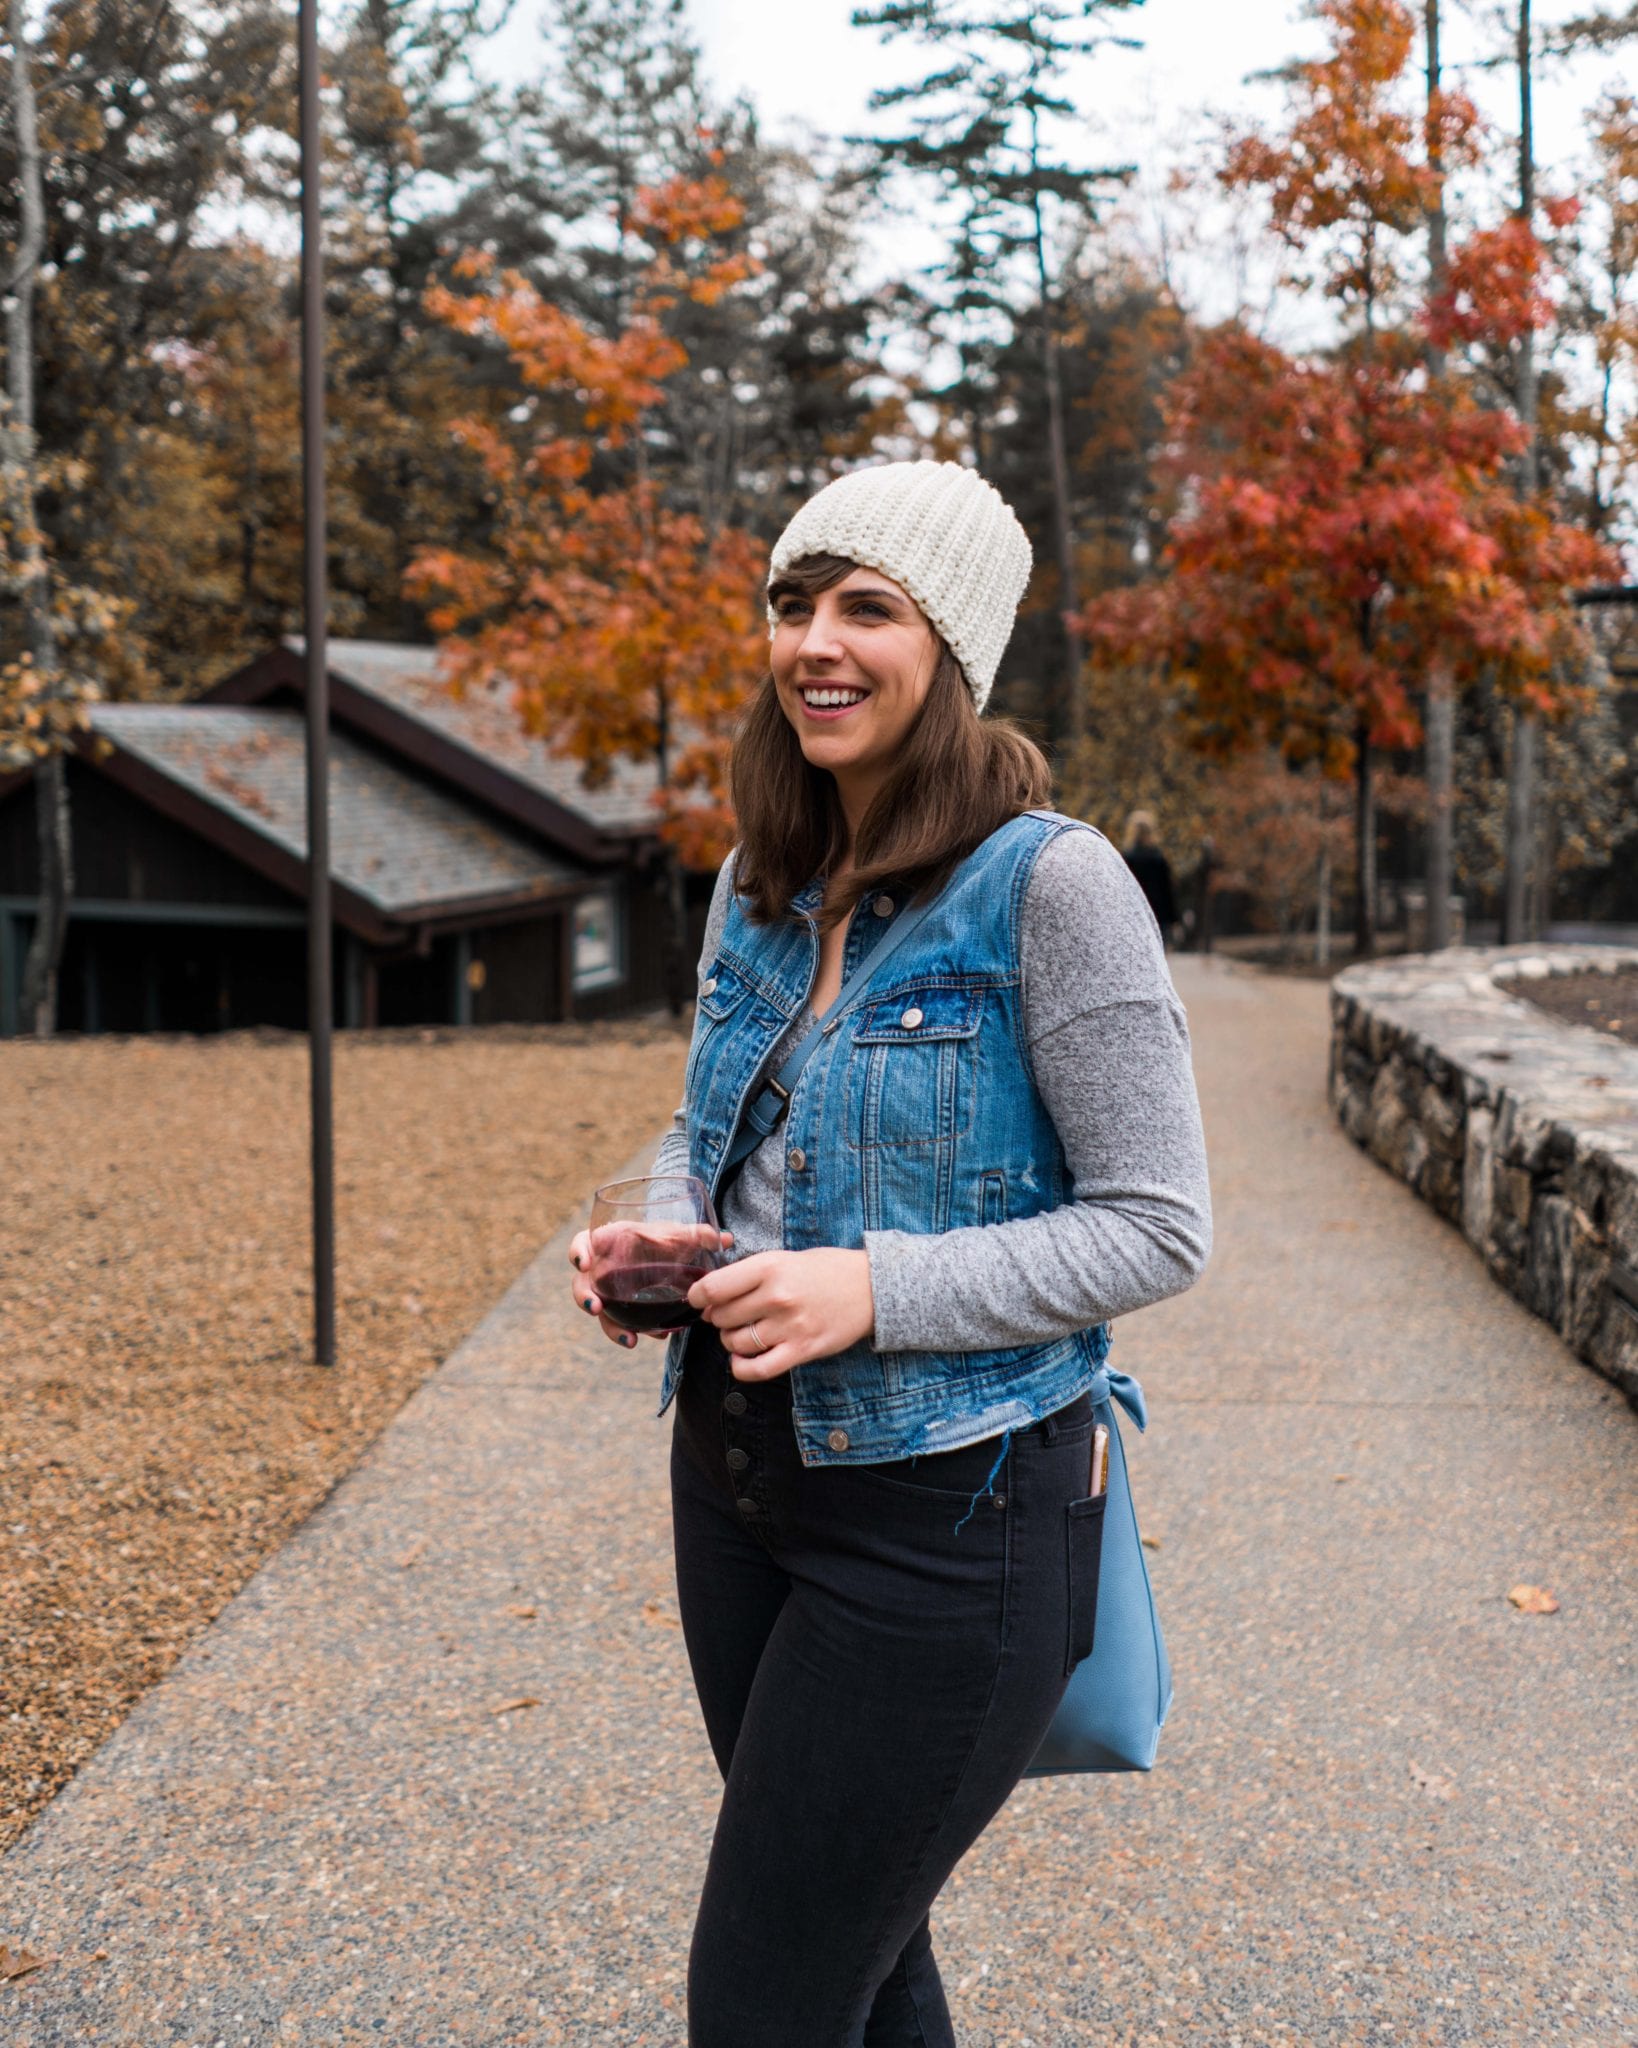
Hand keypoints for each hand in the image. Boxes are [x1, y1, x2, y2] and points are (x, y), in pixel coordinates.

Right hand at [568, 1223, 733, 1346]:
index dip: (578, 1252)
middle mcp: (602, 1269)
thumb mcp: (677, 1235)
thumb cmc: (662, 1239)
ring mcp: (608, 1292)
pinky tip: (652, 1337)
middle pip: (581, 1283)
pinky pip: (621, 1324)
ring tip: (629, 1339)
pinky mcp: (621, 1310)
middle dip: (584, 1297)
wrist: (665, 1257)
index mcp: (607, 1243)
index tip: (584, 1263)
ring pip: (600, 1312)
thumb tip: (725, 1238)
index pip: (582, 1244)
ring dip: (611, 1327)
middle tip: (597, 1308)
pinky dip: (633, 1332)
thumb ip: (697, 1234)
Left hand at [687, 1247, 874, 1380]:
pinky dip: (742, 1368)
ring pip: (735, 1343)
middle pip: (722, 1317)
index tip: (699, 1299)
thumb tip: (711, 1297)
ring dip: (731, 1341)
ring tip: (743, 1333)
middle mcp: (777, 1296)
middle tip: (728, 1315)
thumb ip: (750, 1274)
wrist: (871, 1287)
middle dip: (717, 1318)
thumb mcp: (785, 1258)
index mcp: (770, 1266)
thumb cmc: (826, 1270)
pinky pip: (757, 1370)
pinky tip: (743, 1359)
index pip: (714, 1287)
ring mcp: (790, 1326)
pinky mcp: (802, 1350)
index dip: (698, 1296)